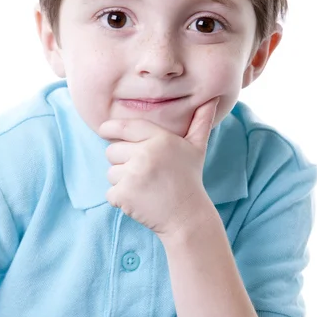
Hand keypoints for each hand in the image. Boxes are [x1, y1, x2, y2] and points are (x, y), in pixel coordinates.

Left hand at [98, 98, 218, 236]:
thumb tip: (213, 99)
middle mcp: (146, 154)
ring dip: (123, 181)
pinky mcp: (124, 194)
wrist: (187, 217)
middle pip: (112, 150)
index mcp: (161, 139)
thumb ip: (201, 122)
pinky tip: (140, 200)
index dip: (110, 127)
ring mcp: (133, 175)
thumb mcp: (197, 148)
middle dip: (123, 161)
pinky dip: (121, 198)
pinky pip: (110, 192)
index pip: (126, 127)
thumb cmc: (189, 179)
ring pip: (111, 172)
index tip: (103, 129)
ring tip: (145, 187)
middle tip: (144, 173)